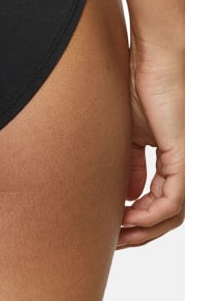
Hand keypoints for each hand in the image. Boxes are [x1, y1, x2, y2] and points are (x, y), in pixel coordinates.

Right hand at [117, 39, 183, 247]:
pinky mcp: (185, 156)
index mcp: (174, 158)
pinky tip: (128, 217)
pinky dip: (150, 213)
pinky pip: (173, 199)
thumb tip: (125, 194)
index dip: (137, 218)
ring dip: (145, 228)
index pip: (161, 200)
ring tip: (119, 233)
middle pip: (169, 213)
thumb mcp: (131, 135)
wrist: (155, 59)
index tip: (112, 225)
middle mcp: (187, 163)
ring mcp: (189, 161)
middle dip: (141, 232)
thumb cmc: (142, 84)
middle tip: (115, 241)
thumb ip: (132, 165)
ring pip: (173, 212)